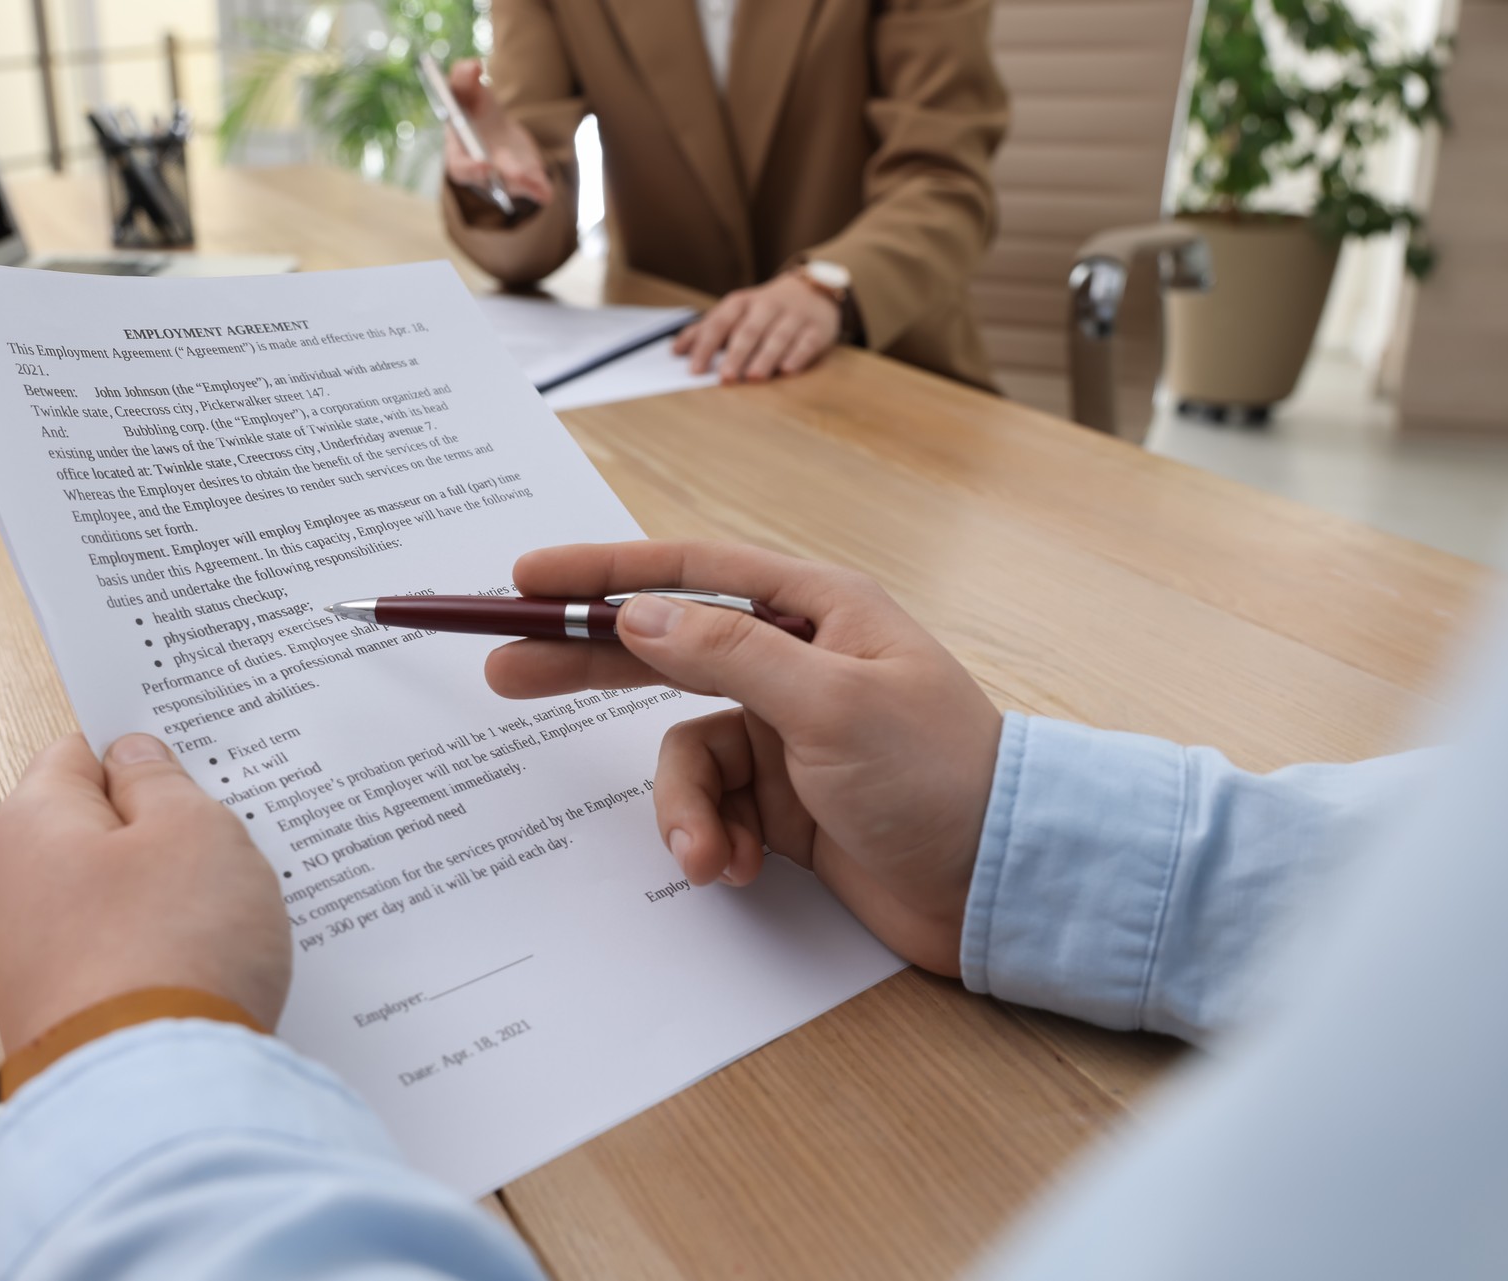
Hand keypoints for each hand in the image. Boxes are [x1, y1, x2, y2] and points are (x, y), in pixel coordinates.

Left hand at [0, 733, 291, 1052]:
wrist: (153, 1098)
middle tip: (225, 835)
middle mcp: (9, 897)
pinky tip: (208, 969)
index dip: (139, 752)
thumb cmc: (172, 947)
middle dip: (157, 833)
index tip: (190, 760)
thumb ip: (162, 782)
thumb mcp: (194, 830)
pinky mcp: (61, 1026)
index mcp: (29, 826)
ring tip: (231, 909)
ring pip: (107, 906)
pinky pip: (116, 967)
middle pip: (91, 835)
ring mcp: (30, 970)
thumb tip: (134, 758)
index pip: (77, 755)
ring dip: (162, 901)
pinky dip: (159, 960)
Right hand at [443, 59, 553, 206]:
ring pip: (512, 186)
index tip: (485, 166)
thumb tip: (472, 66)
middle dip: (506, 177)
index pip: (460, 167)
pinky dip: (539, 189)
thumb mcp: (465, 89)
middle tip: (520, 176)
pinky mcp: (521, 177)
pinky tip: (547, 192)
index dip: (471, 169)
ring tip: (541, 188)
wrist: (491, 124)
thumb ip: (463, 78)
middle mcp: (479, 171)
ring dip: (526, 186)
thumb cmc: (470, 107)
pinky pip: (530, 186)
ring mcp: (501, 177)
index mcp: (459, 151)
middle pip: (491, 180)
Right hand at [484, 543, 1002, 974]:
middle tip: (507, 671)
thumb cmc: (939, 778)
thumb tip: (639, 615)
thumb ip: (728, 655)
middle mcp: (793, 660)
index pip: (689, 573)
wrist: (1000, 887)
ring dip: (686, 807)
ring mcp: (784, 731)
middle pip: (663, 648)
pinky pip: (709, 804)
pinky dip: (712, 836)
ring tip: (708, 853)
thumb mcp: (832, 706)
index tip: (528, 578)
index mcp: (816, 611)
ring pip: (683, 748)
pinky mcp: (779, 799)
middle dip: (589, 668)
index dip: (603, 572)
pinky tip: (738, 866)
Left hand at [672, 274, 841, 383]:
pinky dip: (797, 355)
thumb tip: (675, 350)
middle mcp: (768, 306)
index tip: (694, 369)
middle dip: (736, 354)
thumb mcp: (735, 312)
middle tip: (725, 376)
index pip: (720, 322)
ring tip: (753, 376)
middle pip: (749, 330)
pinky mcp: (817, 329)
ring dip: (765, 357)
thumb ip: (706, 330)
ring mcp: (794, 317)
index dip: (706, 346)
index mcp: (742, 302)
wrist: (813, 289)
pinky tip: (787, 369)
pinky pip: (807, 342)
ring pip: (778, 336)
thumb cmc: (765, 309)